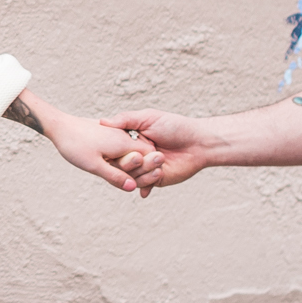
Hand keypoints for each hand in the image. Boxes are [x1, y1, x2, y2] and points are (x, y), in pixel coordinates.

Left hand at [39, 109, 162, 193]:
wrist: (59, 126)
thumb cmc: (75, 145)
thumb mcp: (94, 166)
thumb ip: (115, 177)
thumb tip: (133, 188)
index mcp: (124, 142)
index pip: (150, 156)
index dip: (148, 169)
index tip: (142, 181)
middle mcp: (123, 135)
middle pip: (142, 153)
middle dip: (139, 168)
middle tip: (129, 181)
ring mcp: (116, 133)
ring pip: (131, 150)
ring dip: (129, 163)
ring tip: (117, 173)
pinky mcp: (108, 133)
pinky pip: (121, 146)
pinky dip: (120, 157)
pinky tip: (110, 164)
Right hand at [96, 109, 212, 188]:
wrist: (199, 143)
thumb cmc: (175, 126)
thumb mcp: (148, 117)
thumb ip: (125, 119)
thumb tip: (102, 121)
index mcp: (131, 139)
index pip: (112, 147)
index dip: (112, 150)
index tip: (117, 148)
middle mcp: (135, 154)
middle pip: (119, 164)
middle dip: (129, 161)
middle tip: (142, 155)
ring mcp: (144, 168)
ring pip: (130, 176)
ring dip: (142, 170)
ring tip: (160, 160)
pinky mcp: (155, 180)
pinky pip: (142, 185)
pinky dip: (145, 185)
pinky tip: (152, 180)